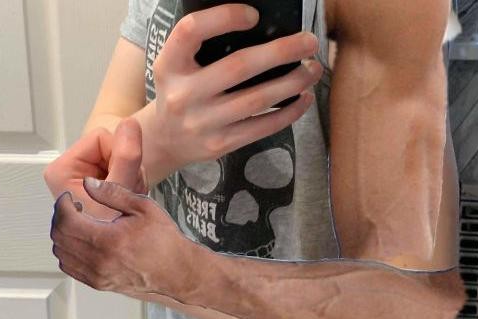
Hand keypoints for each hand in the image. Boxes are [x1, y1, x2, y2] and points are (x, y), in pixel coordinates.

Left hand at [50, 120, 193, 295]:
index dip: (63, 205)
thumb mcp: (143, 207)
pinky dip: (68, 252)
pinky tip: (81, 241)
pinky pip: (70, 267)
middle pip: (60, 237)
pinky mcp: (98, 284)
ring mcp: (97, 276)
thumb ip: (113, 193)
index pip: (67, 221)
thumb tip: (88, 183)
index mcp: (107, 241)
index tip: (69, 197)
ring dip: (63, 235)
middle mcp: (98, 262)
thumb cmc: (165, 241)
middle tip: (71, 207)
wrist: (177, 271)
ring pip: (61, 254)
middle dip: (60, 218)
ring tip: (77, 223)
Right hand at [138, 3, 322, 179]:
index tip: (253, 15)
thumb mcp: (176, 66)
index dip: (224, 17)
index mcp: (169, 65)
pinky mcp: (220, 144)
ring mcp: (202, 123)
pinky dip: (289, 112)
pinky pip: (262, 127)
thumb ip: (203, 48)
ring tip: (313, 69)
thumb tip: (263, 29)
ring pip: (258, 99)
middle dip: (281, 51)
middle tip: (309, 41)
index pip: (191, 31)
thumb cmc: (180, 92)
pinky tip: (304, 98)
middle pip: (239, 66)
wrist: (164, 142)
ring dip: (293, 82)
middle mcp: (183, 95)